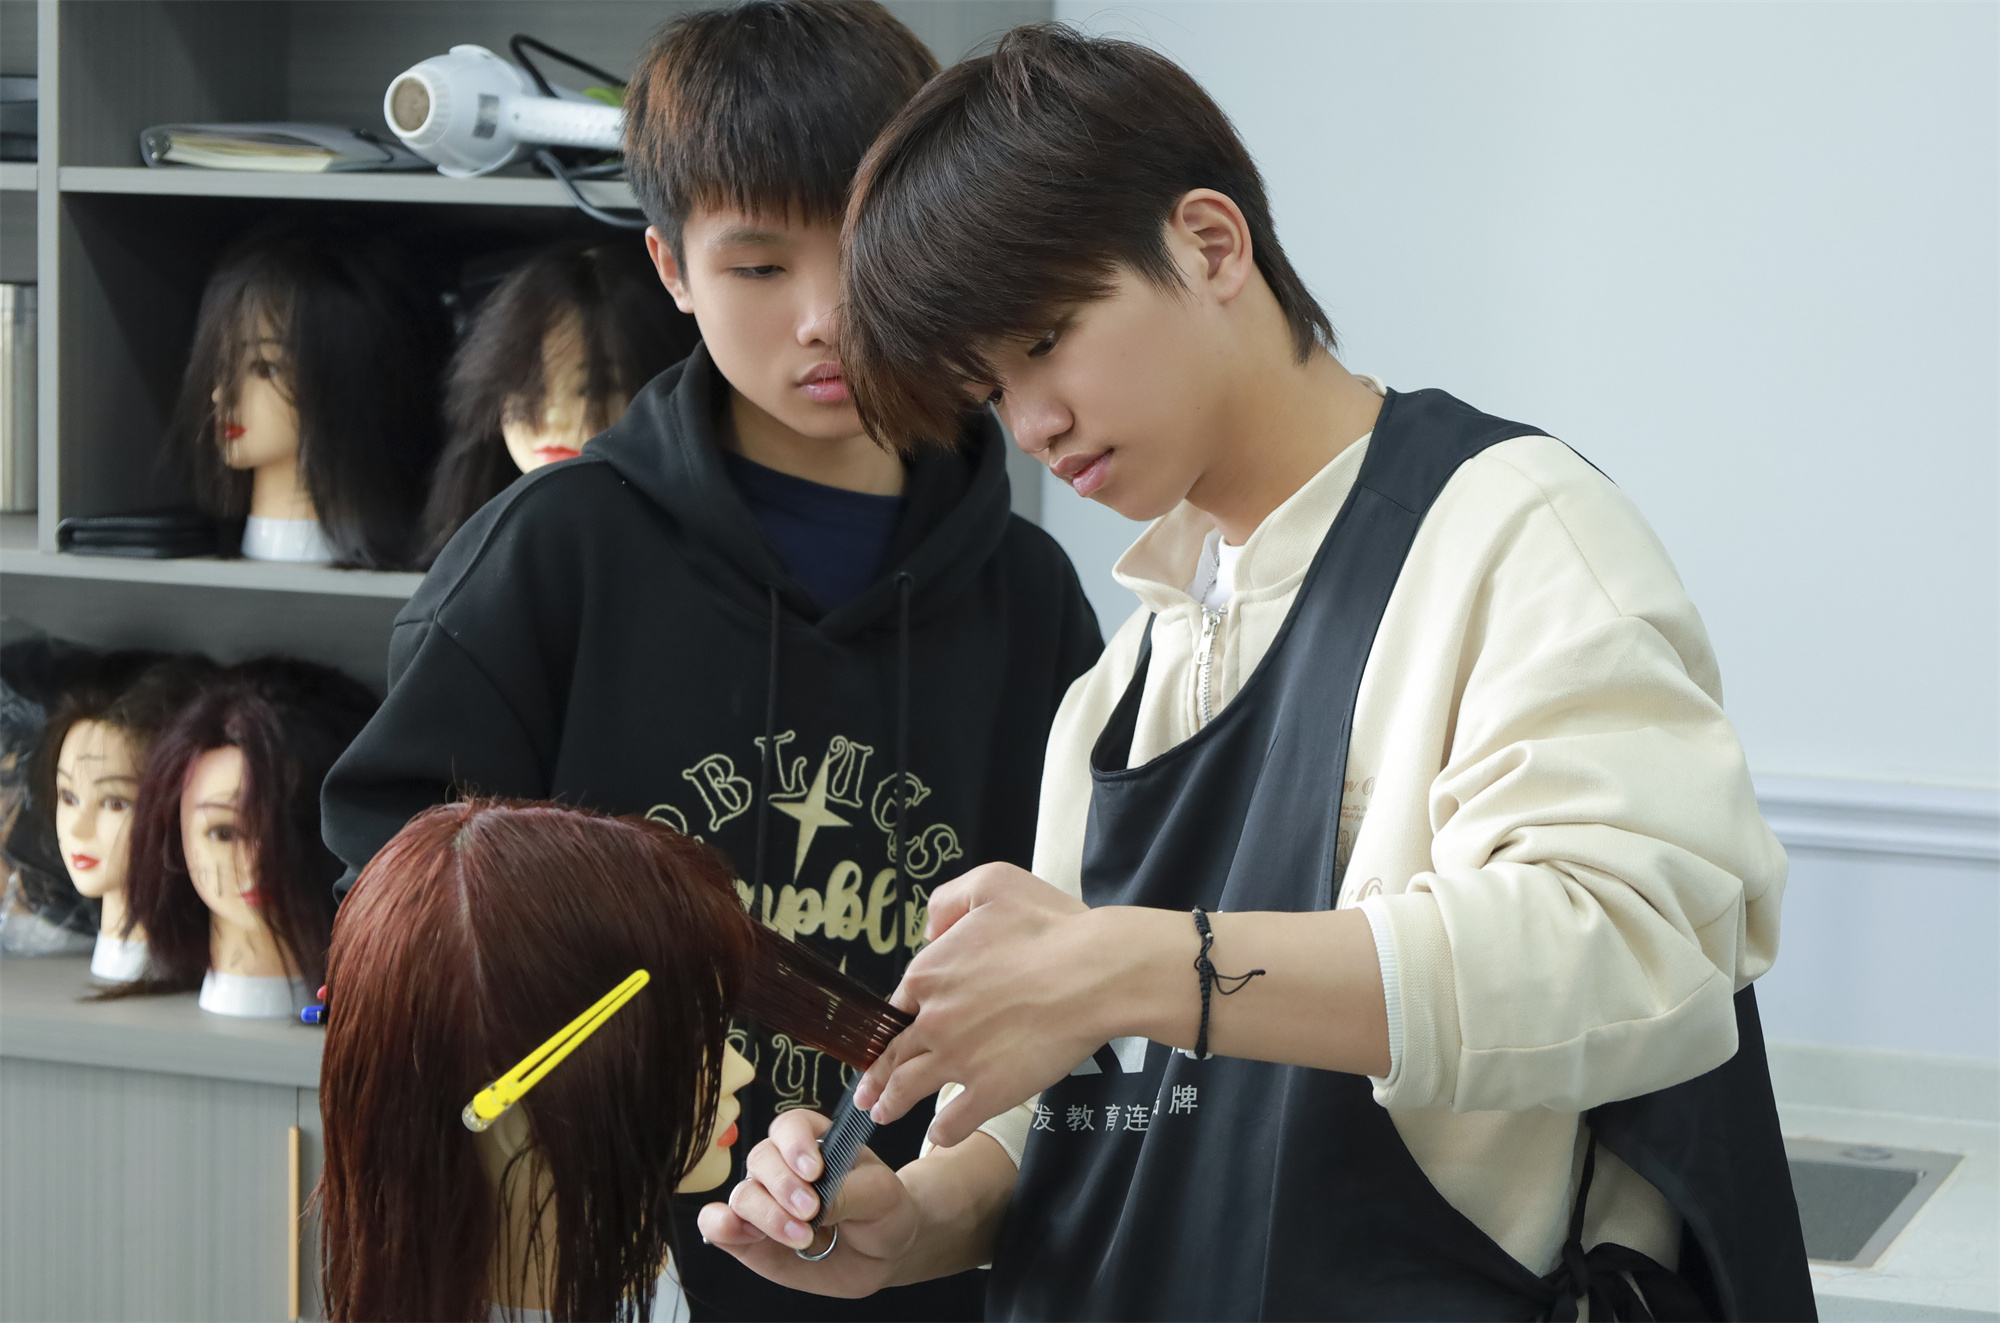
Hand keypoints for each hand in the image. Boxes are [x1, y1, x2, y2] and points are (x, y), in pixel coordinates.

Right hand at [696, 1108, 918, 1298]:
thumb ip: (847, 1194)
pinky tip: (741, 1234)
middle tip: (811, 1211)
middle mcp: (782, 1168)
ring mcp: (764, 1202)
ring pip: (742, 1194)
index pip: (790, 1126)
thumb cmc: (883, 1211)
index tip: (815, 1171)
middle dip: (783, 1186)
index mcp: (814, 1142)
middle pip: (761, 1159)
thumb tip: (812, 1208)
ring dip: (767, 1215)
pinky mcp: (750, 1238)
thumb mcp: (881, 1196)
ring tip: (802, 1237)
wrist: (884, 1253)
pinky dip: (720, 1226)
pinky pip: (718, 1225)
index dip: (796, 1144)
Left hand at [856, 862, 1132, 1146]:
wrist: (1093, 972)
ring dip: (892, 1104)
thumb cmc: (1050, 927)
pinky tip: (941, 1135)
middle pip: (894, 1054)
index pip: (900, 1005)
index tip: (896, 1034)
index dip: (900, 1020)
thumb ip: (948, 902)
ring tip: (883, 1114)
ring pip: (909, 1089)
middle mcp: (933, 1020)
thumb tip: (931, 932)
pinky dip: (942, 1132)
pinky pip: (953, 1123)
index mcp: (929, 973)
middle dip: (876, 1076)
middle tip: (866, 1092)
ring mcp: (958, 1059)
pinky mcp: (990, 1091)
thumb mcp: (991, 883)